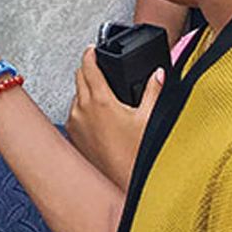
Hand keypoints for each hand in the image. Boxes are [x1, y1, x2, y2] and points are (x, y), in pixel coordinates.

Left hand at [66, 46, 164, 191]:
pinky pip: (73, 113)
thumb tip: (158, 74)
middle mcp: (82, 109)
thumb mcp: (149, 118)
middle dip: (88, 69)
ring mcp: (75, 122)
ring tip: (102, 95)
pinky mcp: (73, 135)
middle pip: (78, 77)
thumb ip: (154, 91)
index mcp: (101, 100)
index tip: (93, 48)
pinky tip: (97, 116)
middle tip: (98, 68)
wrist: (122, 182)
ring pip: (75, 96)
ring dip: (85, 90)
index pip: (88, 66)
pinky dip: (82, 109)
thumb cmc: (135, 154)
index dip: (90, 53)